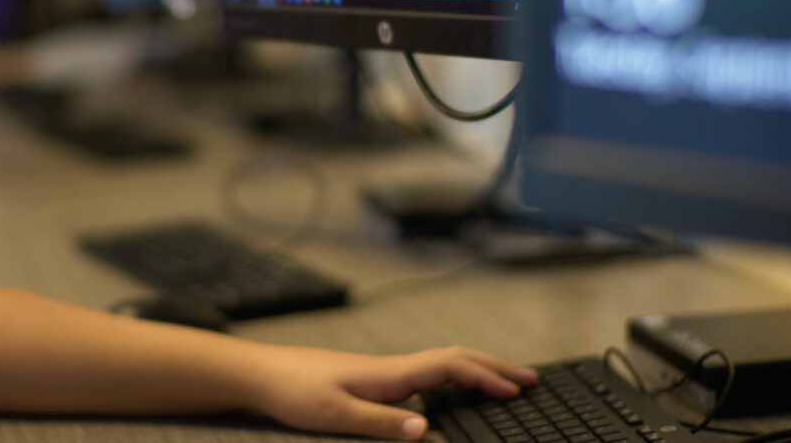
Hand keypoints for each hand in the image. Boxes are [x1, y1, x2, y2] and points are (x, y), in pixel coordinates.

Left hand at [246, 345, 538, 440]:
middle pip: (453, 359)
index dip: (486, 376)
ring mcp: (382, 373)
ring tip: (504, 383)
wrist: (259, 373)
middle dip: (494, 367)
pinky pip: (424, 376)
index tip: (518, 389)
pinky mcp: (371, 381)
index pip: (449, 366)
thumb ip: (380, 424)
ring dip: (476, 370)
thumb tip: (426, 431)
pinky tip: (452, 395)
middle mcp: (391, 369)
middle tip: (531, 379)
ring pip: (441, 365)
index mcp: (389, 374)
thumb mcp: (335, 416)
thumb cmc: (293, 392)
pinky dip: (451, 380)